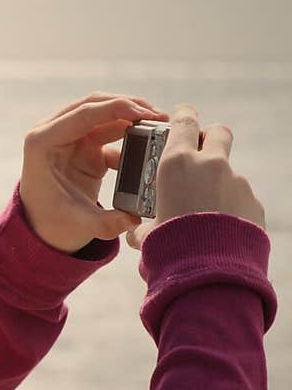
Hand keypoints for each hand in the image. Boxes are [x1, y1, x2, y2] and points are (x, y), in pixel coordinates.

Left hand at [19, 92, 169, 253]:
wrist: (41, 229)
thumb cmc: (52, 224)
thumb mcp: (78, 225)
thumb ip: (106, 223)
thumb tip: (134, 218)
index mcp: (43, 142)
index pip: (83, 114)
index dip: (116, 108)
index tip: (145, 114)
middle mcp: (53, 132)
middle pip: (94, 105)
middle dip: (128, 106)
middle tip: (160, 116)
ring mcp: (69, 136)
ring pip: (104, 113)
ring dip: (131, 115)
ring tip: (160, 124)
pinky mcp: (83, 145)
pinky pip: (109, 129)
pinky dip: (129, 133)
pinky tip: (149, 144)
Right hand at [125, 102, 266, 250]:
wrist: (208, 274)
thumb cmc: (170, 249)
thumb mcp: (147, 236)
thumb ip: (142, 227)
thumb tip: (135, 233)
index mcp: (178, 163)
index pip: (184, 121)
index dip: (183, 116)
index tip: (181, 118)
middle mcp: (211, 165)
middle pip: (218, 133)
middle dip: (211, 139)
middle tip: (201, 156)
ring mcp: (237, 183)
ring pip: (228, 175)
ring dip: (218, 188)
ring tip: (205, 219)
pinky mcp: (254, 204)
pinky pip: (241, 201)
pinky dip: (232, 212)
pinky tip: (222, 234)